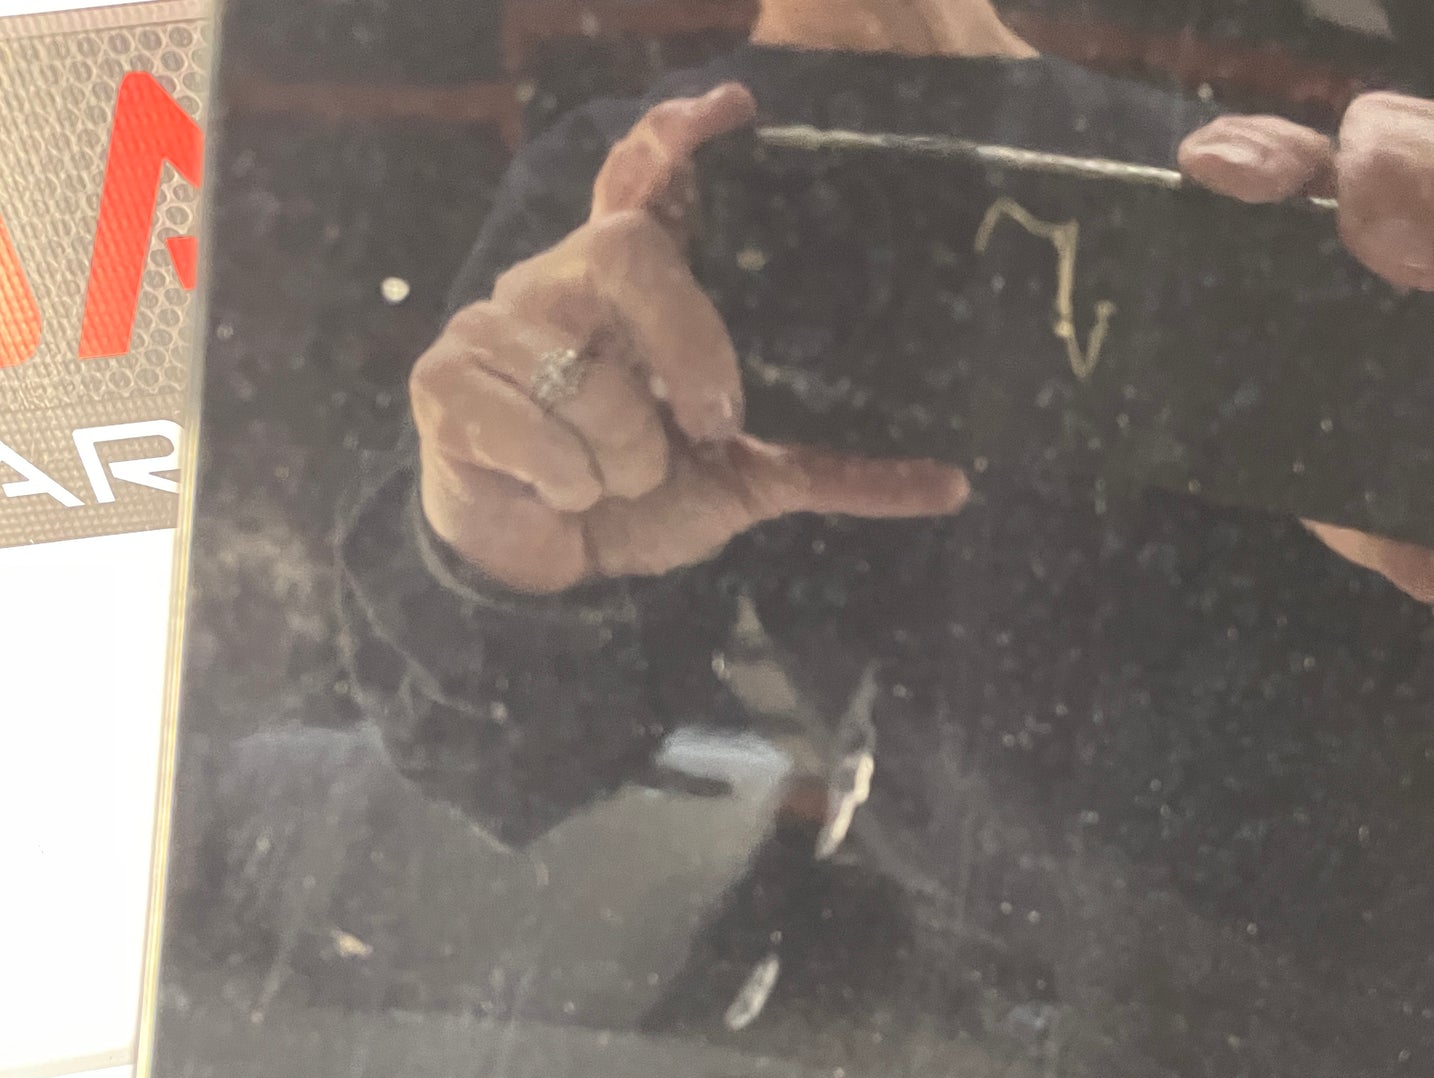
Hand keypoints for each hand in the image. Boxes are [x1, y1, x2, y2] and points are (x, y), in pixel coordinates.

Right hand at [410, 83, 967, 593]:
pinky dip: (566, 483)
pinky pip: (533, 433)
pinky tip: (552, 488)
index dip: (674, 140)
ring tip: (604, 477)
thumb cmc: (636, 499)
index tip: (731, 112)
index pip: (640, 183)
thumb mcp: (744, 483)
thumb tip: (950, 486)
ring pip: (589, 380)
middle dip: (685, 343)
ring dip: (623, 458)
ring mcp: (494, 324)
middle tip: (710, 421)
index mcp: (627, 291)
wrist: (545, 571)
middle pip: (629, 252)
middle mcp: (557, 283)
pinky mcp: (445, 381)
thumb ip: (831, 473)